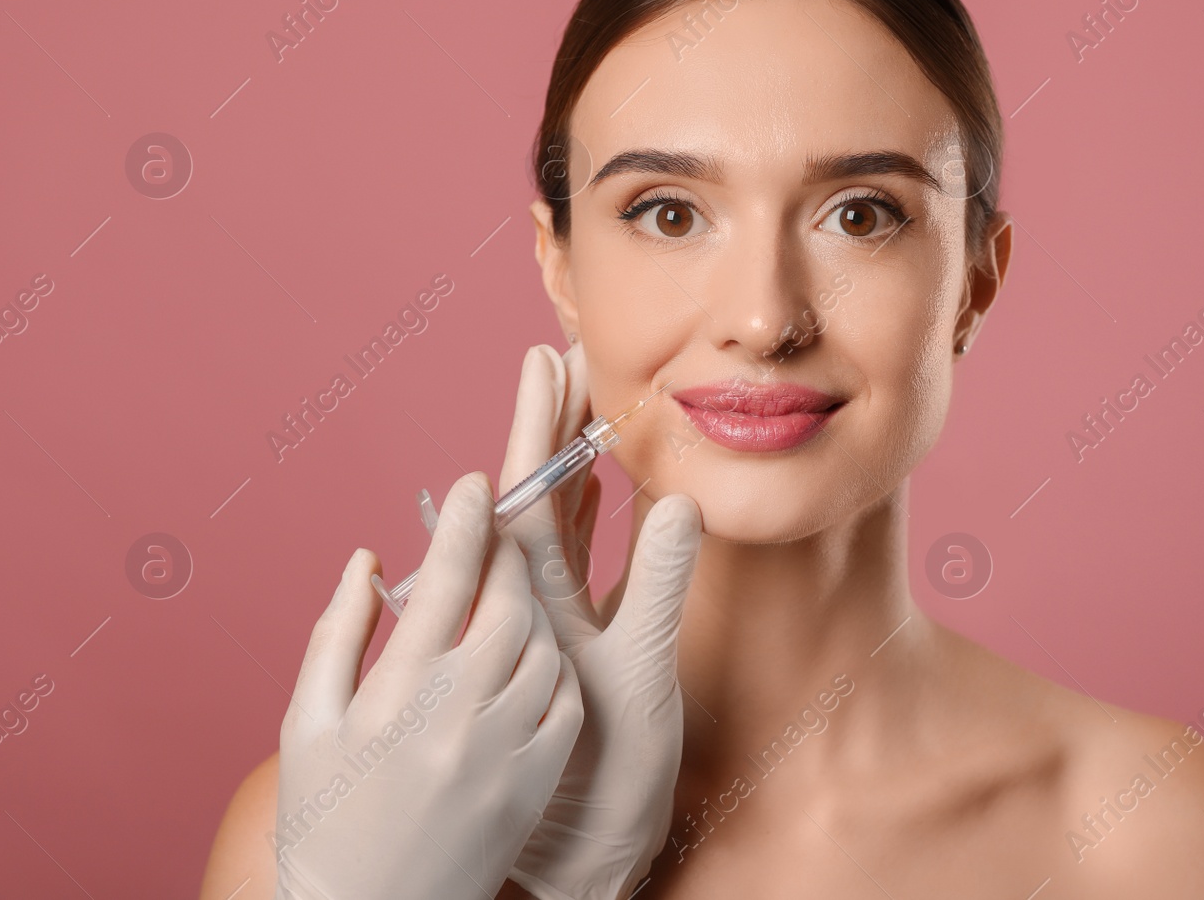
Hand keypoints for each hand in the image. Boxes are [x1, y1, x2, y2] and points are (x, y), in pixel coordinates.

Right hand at [273, 470, 583, 899]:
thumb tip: (368, 557)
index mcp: (395, 694)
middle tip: (502, 534)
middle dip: (510, 556)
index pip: (447, 581)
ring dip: (534, 610)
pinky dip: (554, 668)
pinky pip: (564, 701)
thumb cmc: (324, 819)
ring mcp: (505, 750)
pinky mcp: (536, 782)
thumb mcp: (307, 723)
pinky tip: (530, 660)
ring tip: (510, 599)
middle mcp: (458, 716)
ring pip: (545, 647)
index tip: (477, 483)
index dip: (466, 522)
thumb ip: (337, 632)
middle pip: (511, 603)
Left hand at [498, 343, 703, 899]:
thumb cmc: (605, 782)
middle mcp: (524, 606)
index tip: (543, 359)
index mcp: (528, 608)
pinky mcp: (565, 639)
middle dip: (547, 422)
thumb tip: (679, 502)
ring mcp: (543, 620)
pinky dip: (579, 507)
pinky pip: (565, 555)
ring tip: (577, 395)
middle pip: (531, 494)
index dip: (537, 424)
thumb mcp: (641, 681)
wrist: (582, 856)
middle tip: (563, 354)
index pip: (527, 495)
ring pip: (547, 520)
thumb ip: (659, 589)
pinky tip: (589, 478)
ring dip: (562, 456)